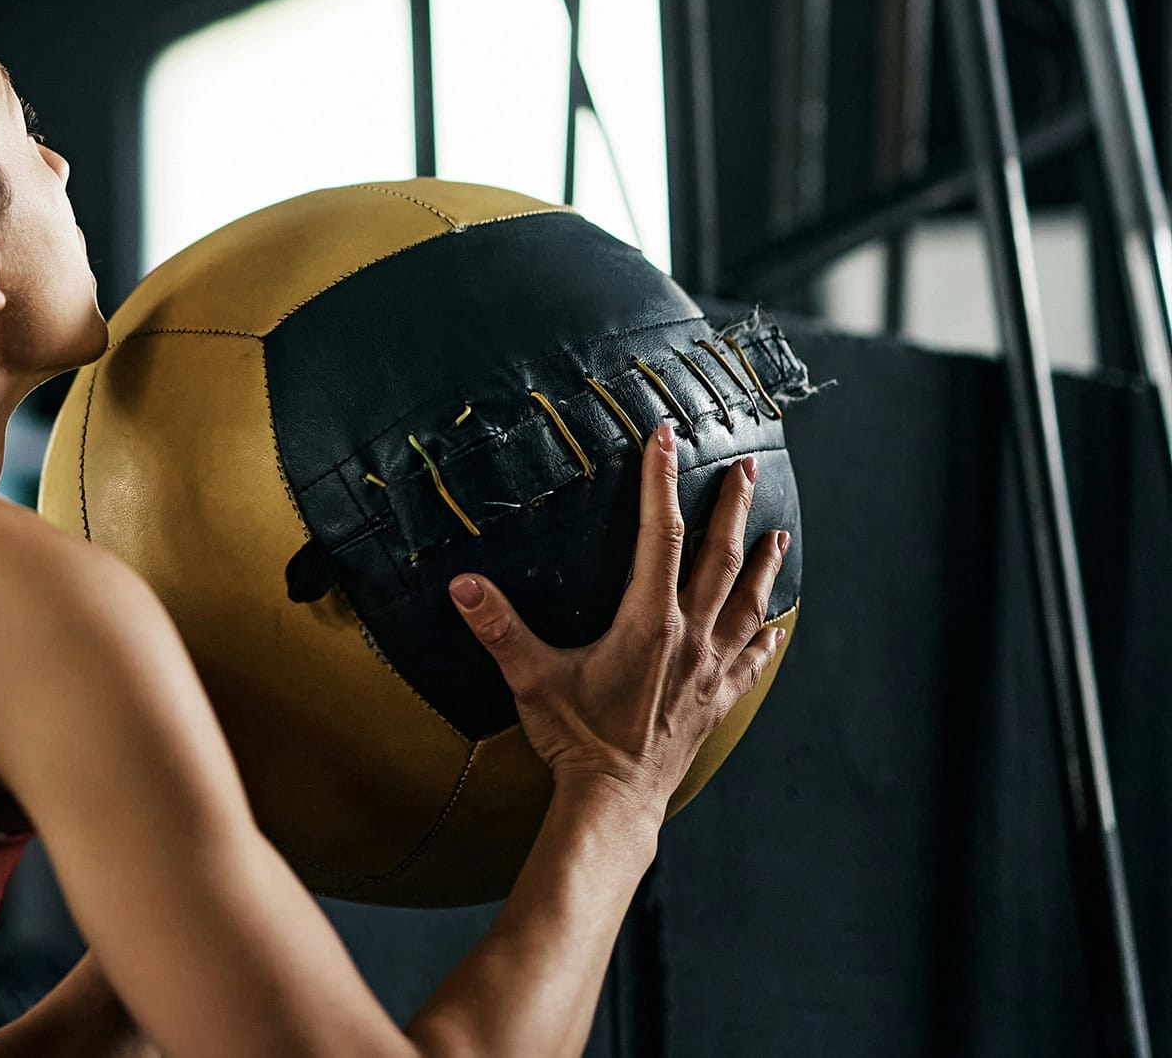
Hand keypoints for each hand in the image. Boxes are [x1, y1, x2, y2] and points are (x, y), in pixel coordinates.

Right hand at [447, 422, 788, 821]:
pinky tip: (775, 625)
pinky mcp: (716, 700)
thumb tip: (462, 585)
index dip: (661, 480)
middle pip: (719, 557)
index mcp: (648, 622)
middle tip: (744, 468)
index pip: (659, 533)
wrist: (615, 801)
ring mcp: (708, 669)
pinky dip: (765, 637)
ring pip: (747, 602)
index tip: (665, 437)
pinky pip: (750, 660)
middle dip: (731, 507)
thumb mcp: (530, 679)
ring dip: (763, 564)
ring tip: (777, 532)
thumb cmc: (575, 739)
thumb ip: (498, 628)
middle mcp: (689, 637)